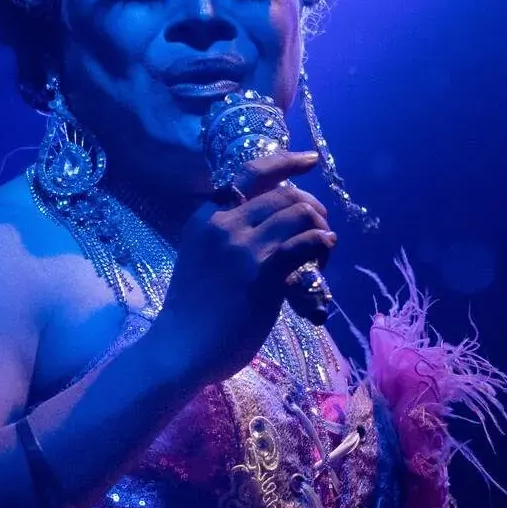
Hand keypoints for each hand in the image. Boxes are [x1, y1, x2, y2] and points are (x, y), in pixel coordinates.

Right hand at [149, 151, 336, 386]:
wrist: (181, 348)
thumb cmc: (192, 312)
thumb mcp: (201, 257)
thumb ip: (228, 237)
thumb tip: (274, 228)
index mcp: (206, 216)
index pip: (250, 173)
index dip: (286, 161)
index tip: (310, 159)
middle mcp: (224, 223)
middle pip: (284, 194)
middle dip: (312, 207)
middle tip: (321, 228)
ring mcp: (243, 245)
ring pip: (299, 213)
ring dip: (320, 228)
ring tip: (322, 252)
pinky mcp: (263, 271)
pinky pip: (306, 242)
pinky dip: (323, 242)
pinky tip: (325, 254)